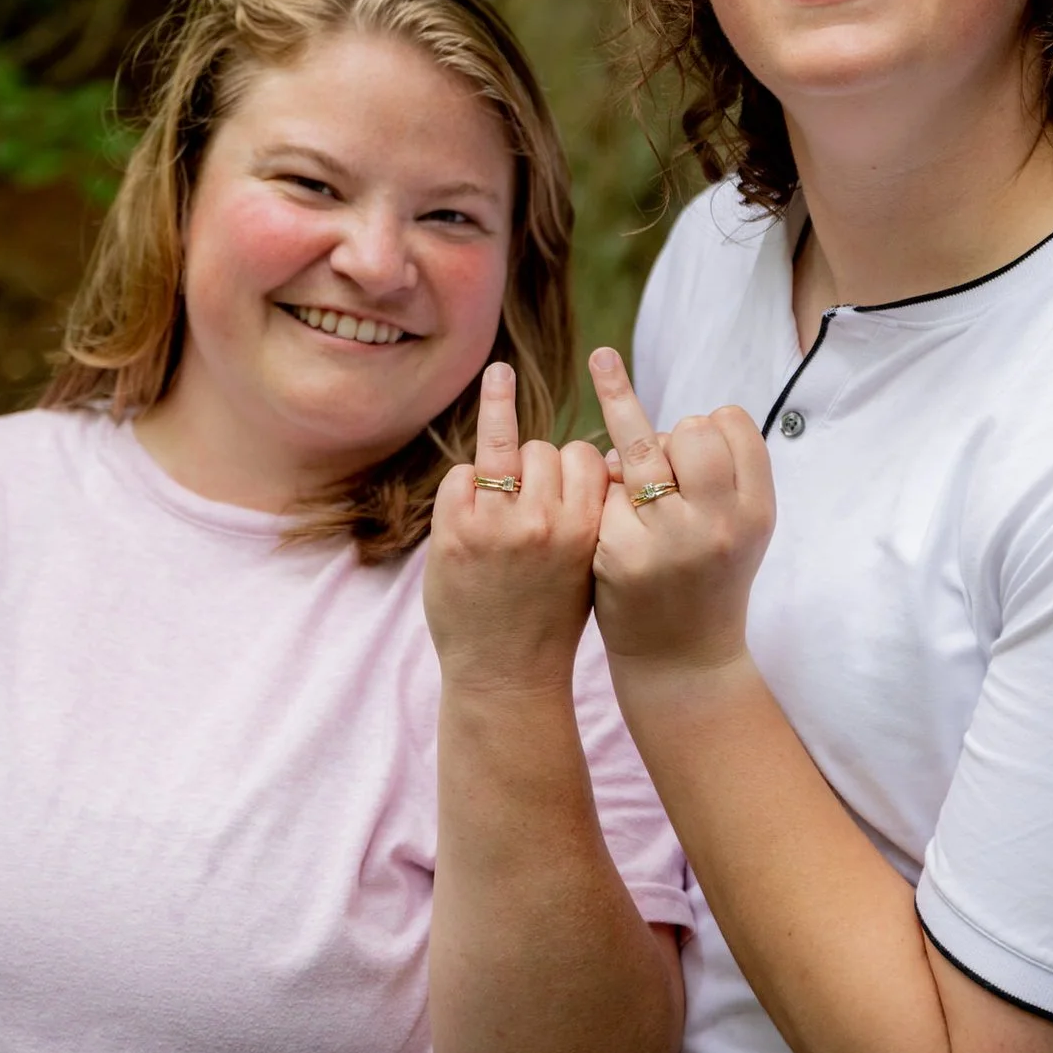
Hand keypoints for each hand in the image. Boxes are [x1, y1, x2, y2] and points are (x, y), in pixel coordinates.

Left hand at [424, 361, 610, 694]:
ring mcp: (497, 525)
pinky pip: (463, 474)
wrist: (505, 676)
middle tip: (531, 500)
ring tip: (500, 376)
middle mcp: (545, 522)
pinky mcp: (454, 531)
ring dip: (501, 427)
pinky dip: (465, 485)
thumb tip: (598, 459)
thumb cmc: (553, 618)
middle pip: (546, 450)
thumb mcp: (589, 565)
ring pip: (505, 449)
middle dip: (538, 464)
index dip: (579, 464)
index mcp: (587, 531)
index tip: (575, 473)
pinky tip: (468, 510)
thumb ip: (593, 514)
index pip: (586, 458)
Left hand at [587, 346, 775, 673]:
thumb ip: (728, 473)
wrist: (683, 661)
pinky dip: (603, 485)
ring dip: (620, 412)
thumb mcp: (744, 527)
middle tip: (665, 466)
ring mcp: (668, 539)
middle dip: (671, 431)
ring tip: (601, 360)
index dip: (712, 421)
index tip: (701, 441)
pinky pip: (605, 486)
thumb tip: (684, 417)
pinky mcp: (620, 553)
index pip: (733, 424)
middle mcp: (718, 524)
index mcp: (757, 512)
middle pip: (689, 429)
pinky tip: (602, 500)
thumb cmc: (710, 580)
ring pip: (640, 444)